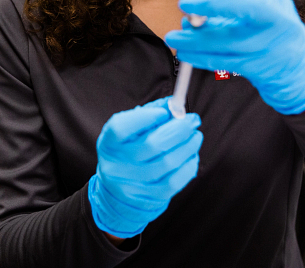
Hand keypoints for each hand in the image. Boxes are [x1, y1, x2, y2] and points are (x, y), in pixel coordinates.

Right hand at [88, 97, 202, 237]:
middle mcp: (116, 166)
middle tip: (193, 120)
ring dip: (188, 146)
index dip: (145, 117)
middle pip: (152, 144)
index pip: (121, 128)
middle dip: (179, 129)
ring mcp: (131, 185)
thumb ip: (149, 114)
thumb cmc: (129, 152)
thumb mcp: (130, 133)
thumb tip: (175, 104)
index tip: (166, 111)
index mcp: (108, 144)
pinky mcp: (148, 199)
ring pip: (168, 162)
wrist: (118, 193)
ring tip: (196, 136)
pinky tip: (192, 156)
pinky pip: (175, 181)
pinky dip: (188, 165)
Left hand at [165, 0, 304, 114]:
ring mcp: (265, 43)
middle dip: (213, 3)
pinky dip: (199, 57)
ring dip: (194, 38)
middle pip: (244, 7)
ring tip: (174, 35)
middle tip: (184, 2)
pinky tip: (185, 52)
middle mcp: (273, 17)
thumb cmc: (273, 29)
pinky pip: (221, 61)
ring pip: (225, 40)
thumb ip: (235, 0)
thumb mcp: (265, 5)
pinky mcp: (255, 66)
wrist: (298, 68)